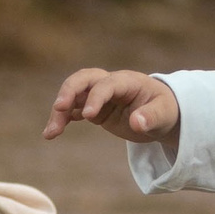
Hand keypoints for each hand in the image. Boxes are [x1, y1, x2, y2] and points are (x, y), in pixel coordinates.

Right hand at [42, 68, 180, 145]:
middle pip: (83, 79)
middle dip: (69, 92)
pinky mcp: (93, 109)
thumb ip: (152, 117)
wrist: (160, 114)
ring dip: (59, 111)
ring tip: (50, 133)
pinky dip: (61, 120)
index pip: (107, 84)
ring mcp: (98, 96)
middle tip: (58, 109)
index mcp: (127, 81)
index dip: (97, 97)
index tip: (89, 116)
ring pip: (73, 96)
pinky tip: (50, 134)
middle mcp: (109, 84)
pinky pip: (72, 111)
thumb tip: (137, 123)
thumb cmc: (164, 110)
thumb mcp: (164, 115)